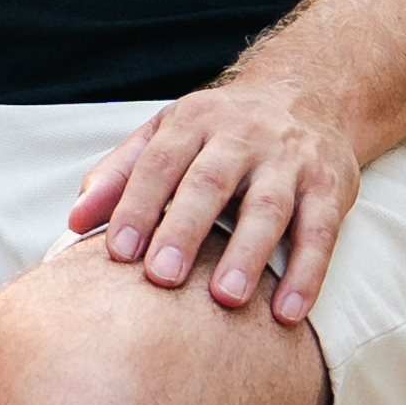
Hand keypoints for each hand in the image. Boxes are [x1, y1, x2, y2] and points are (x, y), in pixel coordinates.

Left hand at [65, 69, 378, 325]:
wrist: (309, 92)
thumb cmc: (222, 129)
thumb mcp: (169, 133)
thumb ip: (121, 173)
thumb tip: (75, 219)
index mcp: (194, 122)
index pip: (158, 164)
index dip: (136, 206)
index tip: (117, 253)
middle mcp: (242, 136)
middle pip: (209, 183)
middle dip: (185, 230)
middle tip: (162, 278)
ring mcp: (289, 160)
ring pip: (268, 206)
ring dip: (248, 253)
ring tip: (226, 299)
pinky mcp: (330, 186)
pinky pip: (320, 231)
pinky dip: (306, 272)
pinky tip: (288, 312)